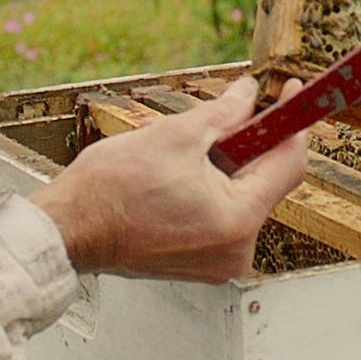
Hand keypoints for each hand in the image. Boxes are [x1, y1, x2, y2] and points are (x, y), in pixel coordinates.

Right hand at [27, 78, 308, 281]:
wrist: (67, 231)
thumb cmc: (110, 191)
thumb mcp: (176, 135)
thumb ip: (224, 113)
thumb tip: (247, 95)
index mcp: (237, 220)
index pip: (288, 164)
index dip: (293, 124)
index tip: (291, 96)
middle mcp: (235, 250)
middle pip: (264, 182)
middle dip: (248, 143)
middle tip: (230, 112)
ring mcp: (216, 262)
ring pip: (238, 198)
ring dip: (222, 165)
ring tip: (184, 147)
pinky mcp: (197, 264)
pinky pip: (218, 217)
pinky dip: (207, 189)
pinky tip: (176, 173)